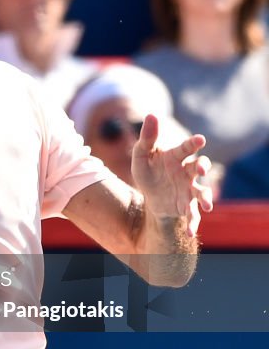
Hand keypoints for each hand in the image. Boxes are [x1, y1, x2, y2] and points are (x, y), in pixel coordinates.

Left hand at [131, 114, 213, 236]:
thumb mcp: (141, 155)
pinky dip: (193, 223)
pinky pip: (192, 215)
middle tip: (202, 168)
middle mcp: (187, 172)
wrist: (150, 194)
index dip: (193, 143)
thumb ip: (147, 137)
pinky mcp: (186, 205)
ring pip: (202, 192)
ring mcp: (188, 189)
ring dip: (206, 198)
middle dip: (203, 166)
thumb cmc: (148, 170)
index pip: (186, 148)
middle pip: (200, 167)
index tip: (199, 139)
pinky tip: (191, 233)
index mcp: (176, 157)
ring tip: (207, 206)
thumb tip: (151, 115)